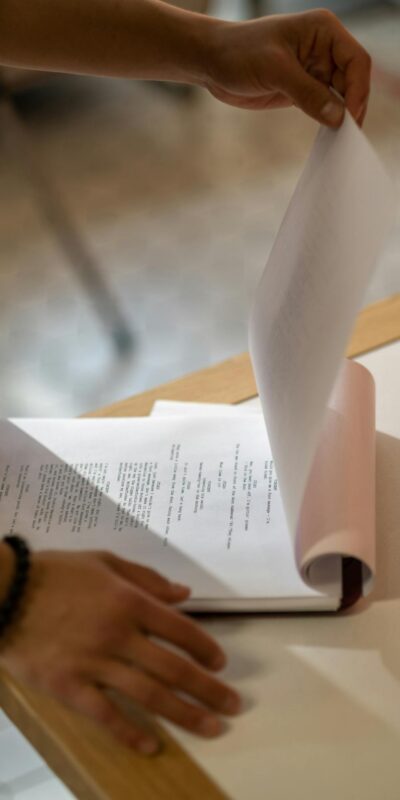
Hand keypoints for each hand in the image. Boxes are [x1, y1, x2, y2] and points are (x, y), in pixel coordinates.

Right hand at [0, 550, 239, 753]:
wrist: (5, 592)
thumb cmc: (57, 573)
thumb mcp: (105, 562)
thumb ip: (147, 578)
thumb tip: (184, 594)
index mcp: (129, 601)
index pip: (180, 630)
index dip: (205, 649)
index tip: (220, 664)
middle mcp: (119, 635)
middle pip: (173, 668)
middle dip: (207, 689)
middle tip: (232, 706)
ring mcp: (94, 664)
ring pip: (148, 695)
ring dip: (183, 714)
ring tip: (211, 728)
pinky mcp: (69, 686)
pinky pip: (105, 715)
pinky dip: (129, 732)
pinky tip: (151, 745)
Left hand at [204, 9, 370, 125]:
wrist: (212, 62)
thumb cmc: (239, 53)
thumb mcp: (275, 71)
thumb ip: (308, 93)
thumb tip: (338, 117)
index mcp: (323, 30)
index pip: (356, 60)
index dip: (358, 89)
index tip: (350, 116)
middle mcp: (324, 48)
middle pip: (353, 80)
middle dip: (352, 105)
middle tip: (348, 135)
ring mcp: (314, 70)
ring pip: (341, 96)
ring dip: (341, 116)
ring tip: (340, 139)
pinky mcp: (303, 89)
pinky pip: (324, 105)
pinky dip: (328, 119)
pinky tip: (328, 135)